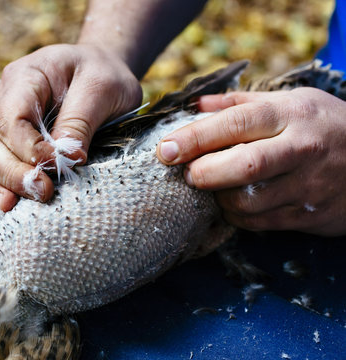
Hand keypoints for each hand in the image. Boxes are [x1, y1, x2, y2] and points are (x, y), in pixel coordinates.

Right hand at [0, 44, 141, 211]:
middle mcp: (3, 97)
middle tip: (42, 191)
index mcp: (25, 76)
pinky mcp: (2, 139)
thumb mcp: (101, 88)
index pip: (12, 117)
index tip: (59, 164)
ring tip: (13, 205)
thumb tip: (67, 158)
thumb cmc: (102, 75)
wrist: (100, 70)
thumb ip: (80, 121)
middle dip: (11, 171)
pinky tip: (7, 203)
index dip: (30, 147)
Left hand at [157, 87, 345, 235]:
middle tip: (186, 174)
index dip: (195, 138)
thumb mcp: (292, 102)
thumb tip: (197, 106)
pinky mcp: (311, 215)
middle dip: (204, 173)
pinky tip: (234, 204)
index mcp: (292, 114)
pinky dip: (238, 216)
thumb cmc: (325, 126)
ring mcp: (309, 186)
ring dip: (220, 198)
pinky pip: (261, 223)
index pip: (235, 123)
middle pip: (243, 165)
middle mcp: (302, 149)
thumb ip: (242, 104)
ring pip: (249, 201)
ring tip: (213, 187)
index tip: (165, 150)